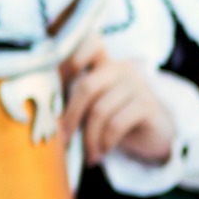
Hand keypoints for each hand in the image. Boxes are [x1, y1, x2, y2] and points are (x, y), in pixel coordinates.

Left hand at [60, 36, 175, 164]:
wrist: (155, 135)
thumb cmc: (116, 116)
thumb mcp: (94, 103)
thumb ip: (74, 96)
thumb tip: (43, 109)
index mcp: (105, 62)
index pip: (89, 44)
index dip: (70, 58)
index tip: (55, 83)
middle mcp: (121, 68)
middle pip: (86, 86)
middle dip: (71, 116)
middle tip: (64, 138)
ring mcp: (137, 85)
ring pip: (100, 109)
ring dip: (89, 137)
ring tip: (87, 153)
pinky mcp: (148, 105)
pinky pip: (117, 123)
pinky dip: (105, 141)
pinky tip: (102, 152)